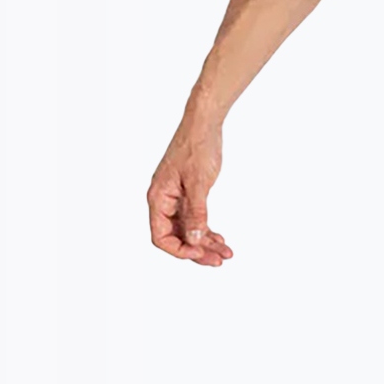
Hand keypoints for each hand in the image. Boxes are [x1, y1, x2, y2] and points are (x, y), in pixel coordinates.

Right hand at [147, 129, 231, 265]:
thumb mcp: (198, 183)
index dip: (179, 249)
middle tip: (219, 260)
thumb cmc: (197, 147)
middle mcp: (164, 200)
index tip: (200, 252)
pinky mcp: (188, 194)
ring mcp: (176, 198)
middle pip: (176, 236)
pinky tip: (219, 237)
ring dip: (205, 243)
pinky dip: (206, 229)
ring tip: (226, 253)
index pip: (160, 236)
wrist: (204, 123)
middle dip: (197, 251)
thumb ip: (197, 213)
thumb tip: (195, 240)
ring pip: (188, 229)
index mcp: (158, 198)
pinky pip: (195, 219)